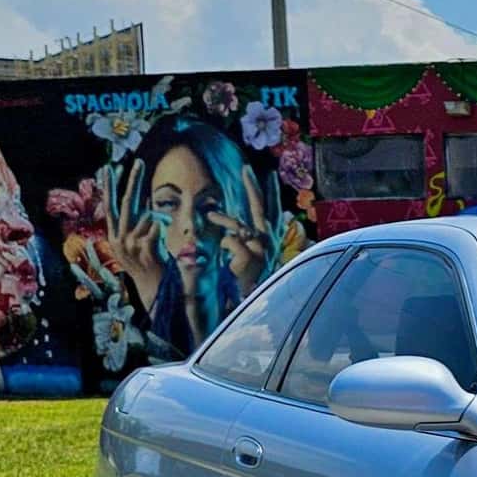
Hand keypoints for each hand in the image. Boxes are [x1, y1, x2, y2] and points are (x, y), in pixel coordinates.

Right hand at [101, 161, 161, 309]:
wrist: (154, 291)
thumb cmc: (150, 268)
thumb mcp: (139, 247)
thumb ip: (139, 228)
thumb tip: (145, 210)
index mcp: (115, 237)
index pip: (110, 206)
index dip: (109, 186)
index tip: (108, 167)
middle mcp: (119, 239)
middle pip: (126, 202)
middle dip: (132, 180)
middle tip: (138, 161)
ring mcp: (130, 245)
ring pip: (147, 218)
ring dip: (158, 225)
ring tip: (158, 242)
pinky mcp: (144, 250)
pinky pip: (156, 229)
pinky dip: (162, 230)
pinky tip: (161, 242)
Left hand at [208, 167, 276, 295]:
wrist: (233, 307)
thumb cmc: (231, 283)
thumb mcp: (231, 255)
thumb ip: (231, 237)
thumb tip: (222, 218)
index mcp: (264, 243)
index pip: (268, 213)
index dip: (266, 193)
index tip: (265, 174)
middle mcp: (267, 246)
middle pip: (262, 210)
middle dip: (254, 188)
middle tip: (246, 168)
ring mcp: (261, 253)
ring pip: (240, 225)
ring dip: (222, 218)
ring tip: (208, 215)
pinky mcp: (251, 260)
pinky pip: (231, 239)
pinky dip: (221, 244)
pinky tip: (221, 256)